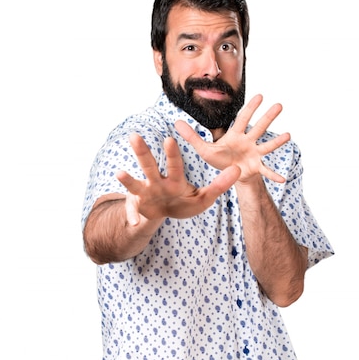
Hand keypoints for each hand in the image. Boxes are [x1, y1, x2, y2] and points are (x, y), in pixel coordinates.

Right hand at [117, 133, 240, 224]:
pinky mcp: (137, 207)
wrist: (163, 214)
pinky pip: (132, 211)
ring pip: (135, 184)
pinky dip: (132, 217)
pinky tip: (134, 222)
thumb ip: (220, 185)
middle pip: (149, 165)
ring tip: (119, 173)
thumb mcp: (204, 197)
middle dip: (142, 152)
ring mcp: (144, 194)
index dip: (171, 154)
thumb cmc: (183, 201)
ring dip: (128, 179)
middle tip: (134, 136)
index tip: (169, 139)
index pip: (174, 165)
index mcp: (174, 179)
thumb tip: (239, 169)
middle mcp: (156, 182)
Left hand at [175, 94, 289, 183]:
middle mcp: (247, 142)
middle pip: (258, 128)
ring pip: (266, 145)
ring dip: (277, 141)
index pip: (242, 119)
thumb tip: (176, 122)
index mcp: (235, 135)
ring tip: (288, 135)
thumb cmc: (220, 159)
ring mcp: (254, 154)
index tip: (260, 95)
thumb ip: (192, 136)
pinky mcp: (255, 168)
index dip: (250, 108)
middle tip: (279, 105)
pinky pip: (265, 171)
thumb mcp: (203, 149)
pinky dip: (273, 175)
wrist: (229, 175)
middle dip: (267, 117)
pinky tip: (283, 179)